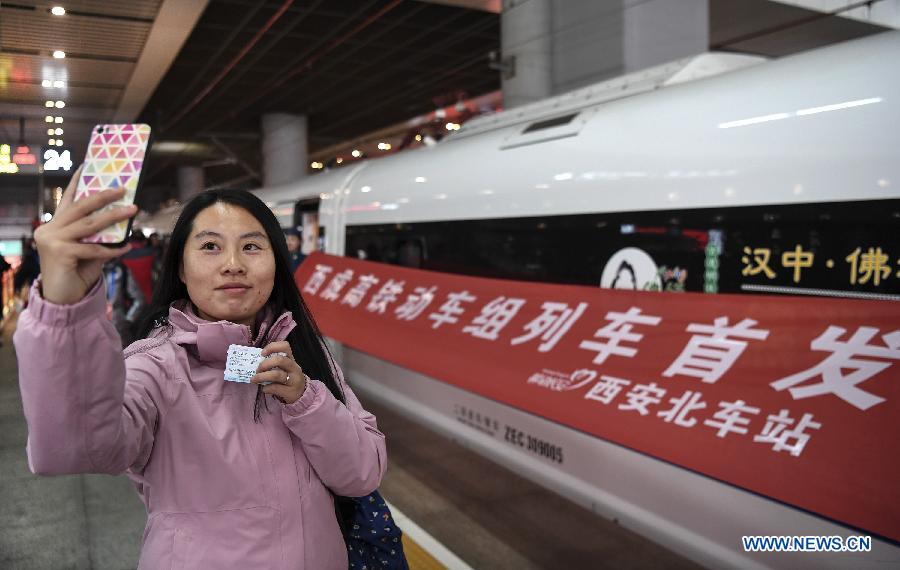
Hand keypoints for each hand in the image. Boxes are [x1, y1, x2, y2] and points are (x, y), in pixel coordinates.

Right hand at [34, 165, 134, 304]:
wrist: (64, 299)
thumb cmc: (77, 272)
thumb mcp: (89, 250)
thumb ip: (99, 236)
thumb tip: (122, 220)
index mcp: (54, 225)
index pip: (68, 199)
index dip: (77, 182)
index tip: (87, 165)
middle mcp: (49, 229)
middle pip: (81, 207)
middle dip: (104, 196)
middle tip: (124, 190)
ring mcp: (52, 240)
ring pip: (89, 225)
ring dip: (114, 217)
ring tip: (133, 210)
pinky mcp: (60, 253)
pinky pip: (94, 248)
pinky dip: (113, 248)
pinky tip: (127, 246)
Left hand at [252, 341, 307, 403]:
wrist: (302, 394)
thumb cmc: (288, 378)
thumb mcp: (285, 368)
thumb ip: (274, 364)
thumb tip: (256, 362)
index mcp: (291, 359)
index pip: (285, 347)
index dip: (272, 347)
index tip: (262, 353)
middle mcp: (294, 368)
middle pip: (280, 360)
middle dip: (265, 364)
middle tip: (257, 370)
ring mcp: (293, 380)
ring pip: (277, 375)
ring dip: (262, 376)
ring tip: (254, 379)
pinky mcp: (291, 392)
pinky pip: (276, 388)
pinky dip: (266, 388)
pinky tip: (264, 389)